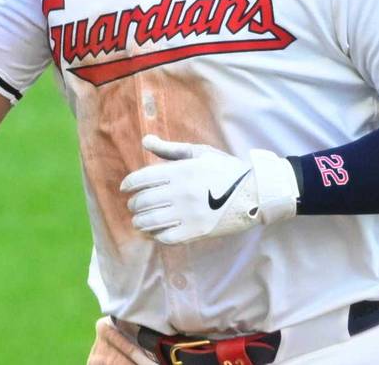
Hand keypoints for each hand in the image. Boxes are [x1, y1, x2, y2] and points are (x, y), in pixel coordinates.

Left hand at [120, 135, 299, 244]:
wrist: (253, 192)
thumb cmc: (225, 169)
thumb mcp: (199, 153)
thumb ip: (170, 149)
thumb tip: (145, 141)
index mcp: (181, 171)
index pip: (142, 179)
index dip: (128, 184)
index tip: (125, 188)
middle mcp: (181, 193)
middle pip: (143, 201)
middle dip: (134, 204)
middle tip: (134, 205)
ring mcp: (188, 214)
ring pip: (150, 221)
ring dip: (139, 221)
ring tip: (140, 220)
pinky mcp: (195, 231)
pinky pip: (165, 237)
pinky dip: (155, 235)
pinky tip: (154, 232)